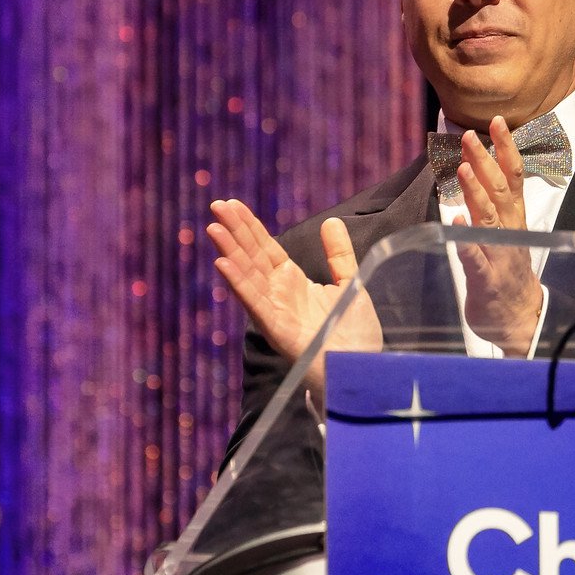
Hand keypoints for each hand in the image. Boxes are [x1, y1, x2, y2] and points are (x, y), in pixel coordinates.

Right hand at [207, 200, 380, 395]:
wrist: (361, 370)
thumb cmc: (355, 335)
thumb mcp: (350, 284)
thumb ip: (339, 254)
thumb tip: (330, 221)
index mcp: (293, 282)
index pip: (266, 247)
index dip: (249, 226)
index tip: (232, 204)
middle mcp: (279, 294)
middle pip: (252, 256)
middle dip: (235, 231)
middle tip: (216, 205)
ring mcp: (275, 312)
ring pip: (248, 277)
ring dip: (230, 252)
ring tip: (214, 229)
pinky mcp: (277, 330)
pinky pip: (255, 303)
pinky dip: (239, 284)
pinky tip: (223, 265)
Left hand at [454, 115, 545, 354]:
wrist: (520, 319)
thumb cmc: (508, 272)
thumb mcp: (505, 231)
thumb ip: (493, 203)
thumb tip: (476, 167)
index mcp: (513, 218)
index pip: (513, 176)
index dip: (506, 148)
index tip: (497, 121)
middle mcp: (509, 231)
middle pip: (500, 190)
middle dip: (485, 161)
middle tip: (470, 135)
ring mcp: (498, 254)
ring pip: (489, 218)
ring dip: (476, 193)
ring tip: (462, 169)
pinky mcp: (485, 279)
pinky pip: (476, 258)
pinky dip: (466, 240)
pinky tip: (455, 223)